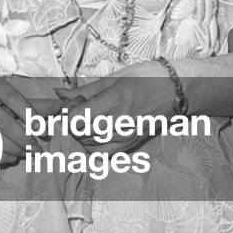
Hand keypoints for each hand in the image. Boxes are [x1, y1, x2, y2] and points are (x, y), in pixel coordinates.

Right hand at [0, 72, 42, 167]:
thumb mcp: (9, 93)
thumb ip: (34, 103)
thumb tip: (63, 107)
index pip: (15, 100)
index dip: (32, 117)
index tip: (45, 132)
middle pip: (4, 123)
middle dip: (25, 139)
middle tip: (38, 149)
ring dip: (14, 150)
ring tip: (26, 153)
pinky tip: (10, 157)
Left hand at [55, 60, 174, 153]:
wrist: (175, 92)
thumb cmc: (144, 78)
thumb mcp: (112, 78)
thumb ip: (84, 90)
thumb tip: (58, 93)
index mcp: (113, 101)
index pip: (76, 120)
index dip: (67, 113)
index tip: (70, 105)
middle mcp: (119, 123)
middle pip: (80, 134)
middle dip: (72, 123)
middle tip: (77, 110)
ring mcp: (126, 137)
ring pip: (89, 145)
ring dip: (81, 134)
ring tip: (87, 120)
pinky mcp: (131, 145)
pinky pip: (103, 154)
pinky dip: (93, 146)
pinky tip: (95, 134)